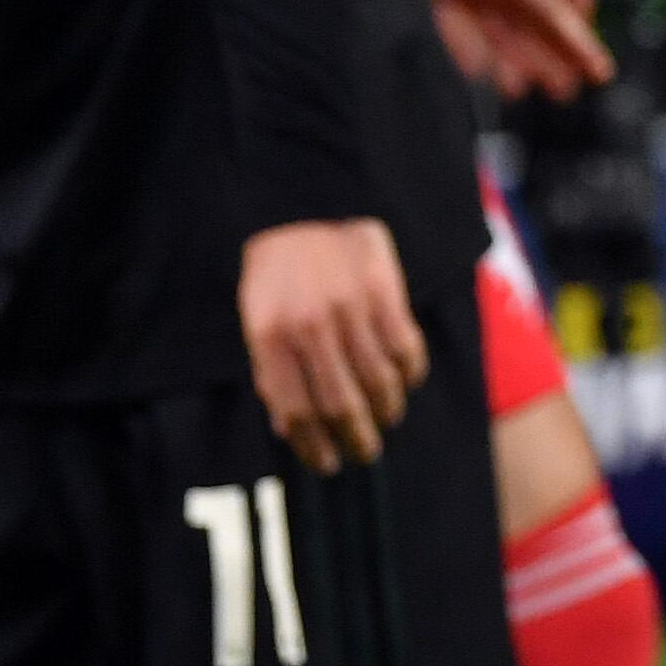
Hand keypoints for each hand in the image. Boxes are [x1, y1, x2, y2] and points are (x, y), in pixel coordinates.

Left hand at [239, 218, 427, 471]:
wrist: (308, 202)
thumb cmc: (278, 269)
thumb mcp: (257, 317)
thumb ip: (270, 371)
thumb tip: (287, 426)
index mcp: (271, 337)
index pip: (294, 410)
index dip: (313, 446)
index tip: (327, 463)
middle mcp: (310, 327)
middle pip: (339, 403)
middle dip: (355, 438)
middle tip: (365, 452)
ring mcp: (350, 309)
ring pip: (377, 381)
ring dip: (386, 409)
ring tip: (387, 418)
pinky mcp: (385, 292)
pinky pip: (405, 348)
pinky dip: (409, 373)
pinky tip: (405, 381)